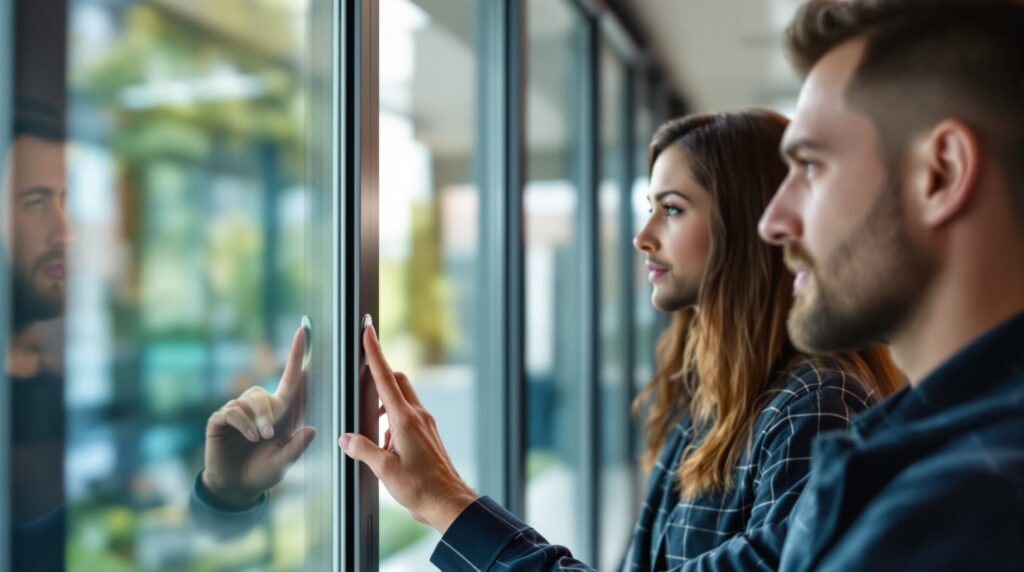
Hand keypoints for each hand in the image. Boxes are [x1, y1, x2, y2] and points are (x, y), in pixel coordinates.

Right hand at [202, 325, 316, 507]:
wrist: (235, 488)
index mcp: (281, 412)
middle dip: (270, 412)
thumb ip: (297, 448)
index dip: (297, 355)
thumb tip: (313, 429)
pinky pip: (233, 411)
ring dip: (257, 419)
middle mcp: (260, 407)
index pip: (292, 378)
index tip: (304, 330)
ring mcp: (238, 411)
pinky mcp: (220, 420)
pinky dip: (243, 423)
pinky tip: (247, 437)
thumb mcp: (284, 462)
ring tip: (258, 439)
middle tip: (270, 435)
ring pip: (250, 399)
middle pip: (266, 392)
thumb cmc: (263, 472)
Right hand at [339, 323, 476, 532]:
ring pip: (403, 400)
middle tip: (363, 383)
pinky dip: (394, 422)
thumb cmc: (419, 487)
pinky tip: (386, 446)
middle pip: (398, 382)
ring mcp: (426, 424)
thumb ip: (362, 449)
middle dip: (380, 376)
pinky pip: (409, 417)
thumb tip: (346, 439)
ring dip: (385, 407)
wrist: (447, 502)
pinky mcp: (429, 435)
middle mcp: (418, 416)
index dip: (374, 352)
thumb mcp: (383, 469)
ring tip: (373, 434)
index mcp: (405, 419)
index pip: (385, 377)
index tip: (368, 331)